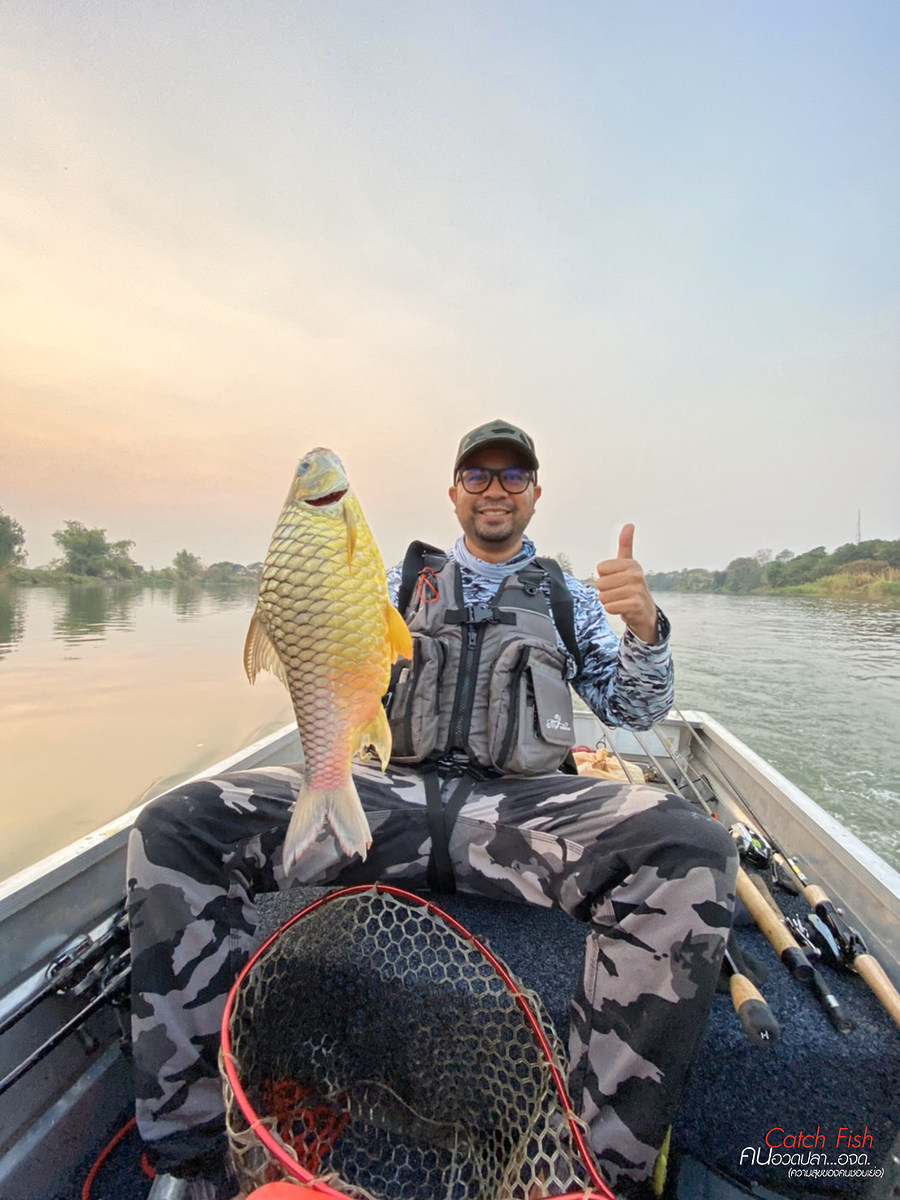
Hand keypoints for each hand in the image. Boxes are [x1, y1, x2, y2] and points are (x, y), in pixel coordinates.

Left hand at [596, 524, 658, 643]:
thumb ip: (626, 545)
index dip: (604, 576)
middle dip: (605, 591)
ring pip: (603, 596)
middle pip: (600, 583)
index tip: (617, 580)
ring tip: (621, 600)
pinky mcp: (635, 604)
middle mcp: (635, 574)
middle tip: (618, 592)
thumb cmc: (631, 586)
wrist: (645, 611)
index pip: (600, 568)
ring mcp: (637, 589)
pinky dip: (612, 610)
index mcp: (631, 563)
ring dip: (609, 601)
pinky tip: (623, 609)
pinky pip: (609, 607)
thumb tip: (629, 524)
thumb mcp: (628, 564)